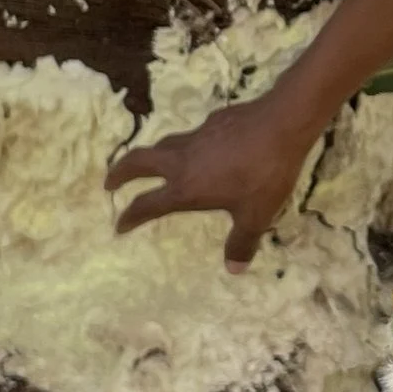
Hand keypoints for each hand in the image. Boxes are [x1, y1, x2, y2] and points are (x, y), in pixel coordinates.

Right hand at [105, 87, 322, 266]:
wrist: (282, 124)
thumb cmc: (265, 174)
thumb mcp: (256, 215)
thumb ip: (242, 242)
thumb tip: (234, 269)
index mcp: (186, 188)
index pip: (147, 205)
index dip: (130, 217)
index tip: (119, 225)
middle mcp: (182, 161)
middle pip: (138, 162)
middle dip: (120, 173)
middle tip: (110, 182)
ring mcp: (196, 137)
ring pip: (162, 145)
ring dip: (149, 157)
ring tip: (150, 165)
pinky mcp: (212, 122)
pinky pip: (190, 136)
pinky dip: (184, 147)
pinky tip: (200, 150)